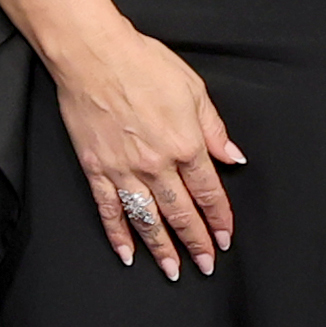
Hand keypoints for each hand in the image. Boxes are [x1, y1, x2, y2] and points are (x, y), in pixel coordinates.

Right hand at [0, 0, 242, 277]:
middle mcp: (157, 164)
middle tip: (205, 266)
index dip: (219, 219)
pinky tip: (127, 254)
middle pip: (181, 213)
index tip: (224, 240)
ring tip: (172, 271)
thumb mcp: (193, 90)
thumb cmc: (144, 64)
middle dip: (195, 243)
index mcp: (186, 144)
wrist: (93, 55)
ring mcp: (123, 170)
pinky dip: (118, 235)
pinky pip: (109, 210)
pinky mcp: (95, 169)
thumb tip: (233, 158)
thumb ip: (214, 129)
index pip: (209, 192)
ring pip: (147, 220)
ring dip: (162, 249)